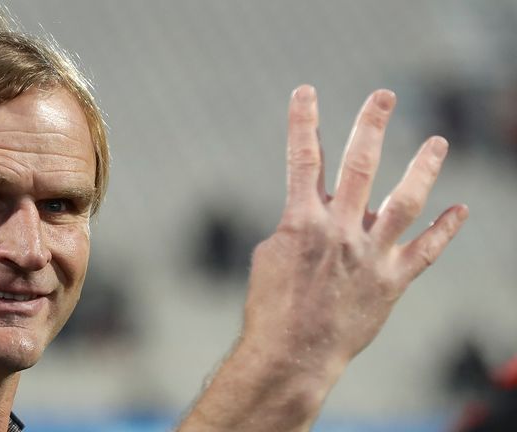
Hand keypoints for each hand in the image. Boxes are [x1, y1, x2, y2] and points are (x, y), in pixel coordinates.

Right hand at [243, 85, 466, 371]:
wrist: (292, 355)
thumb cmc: (271, 306)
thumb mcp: (271, 255)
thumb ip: (297, 225)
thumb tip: (317, 214)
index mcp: (302, 221)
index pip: (302, 159)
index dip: (303, 121)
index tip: (305, 91)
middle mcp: (340, 231)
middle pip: (359, 165)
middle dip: (371, 125)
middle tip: (385, 95)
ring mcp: (370, 255)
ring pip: (404, 201)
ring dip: (423, 168)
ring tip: (438, 141)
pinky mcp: (391, 281)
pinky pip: (425, 251)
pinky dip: (445, 230)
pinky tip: (460, 210)